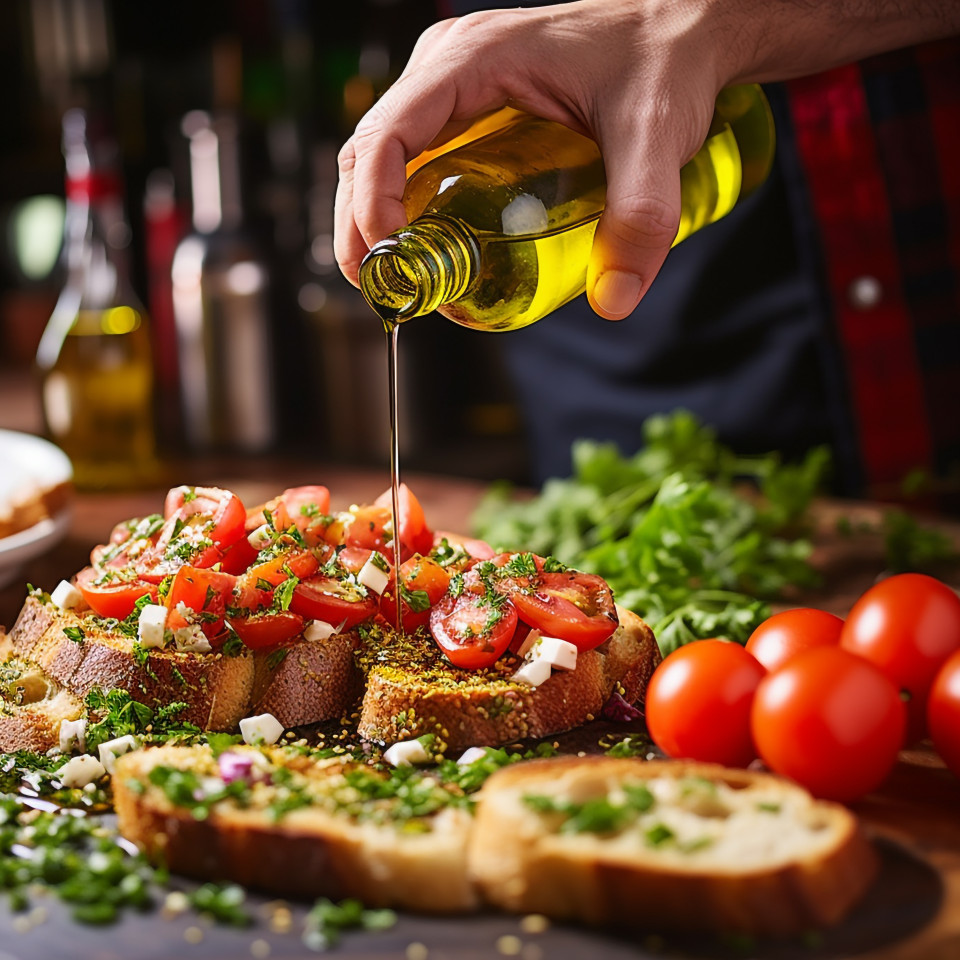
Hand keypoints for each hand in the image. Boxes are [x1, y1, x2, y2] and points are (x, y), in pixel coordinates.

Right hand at [335, 0, 959, 319]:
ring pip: (384, 159)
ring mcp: (453, 88)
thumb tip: (614, 300)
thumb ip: (641, 215)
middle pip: (370, 152)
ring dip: (379, 223)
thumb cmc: (663, 63)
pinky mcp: (468, 110)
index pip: (389, 132)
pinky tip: (430, 251)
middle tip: (385, 292)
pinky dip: (406, 209)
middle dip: (364, 227)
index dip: (372, 201)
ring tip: (405, 283)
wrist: (682, 32)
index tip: (389, 258)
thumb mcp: (655, 136)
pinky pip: (415, 160)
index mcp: (474, 59)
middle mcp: (450, 68)